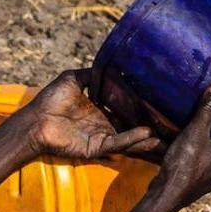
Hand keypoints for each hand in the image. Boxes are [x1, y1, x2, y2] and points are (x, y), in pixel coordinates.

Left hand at [19, 71, 162, 162]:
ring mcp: (102, 137)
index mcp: (100, 110)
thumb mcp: (72, 79)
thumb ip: (90, 74)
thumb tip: (106, 64)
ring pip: (130, 138)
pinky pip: (117, 143)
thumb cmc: (50, 100)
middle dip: (151, 126)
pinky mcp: (96, 147)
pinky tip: (147, 134)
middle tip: (174, 123)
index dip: (141, 108)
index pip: (125, 109)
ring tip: (169, 134)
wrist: (35, 121)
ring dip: (148, 137)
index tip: (160, 103)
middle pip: (132, 126)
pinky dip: (132, 139)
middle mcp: (104, 124)